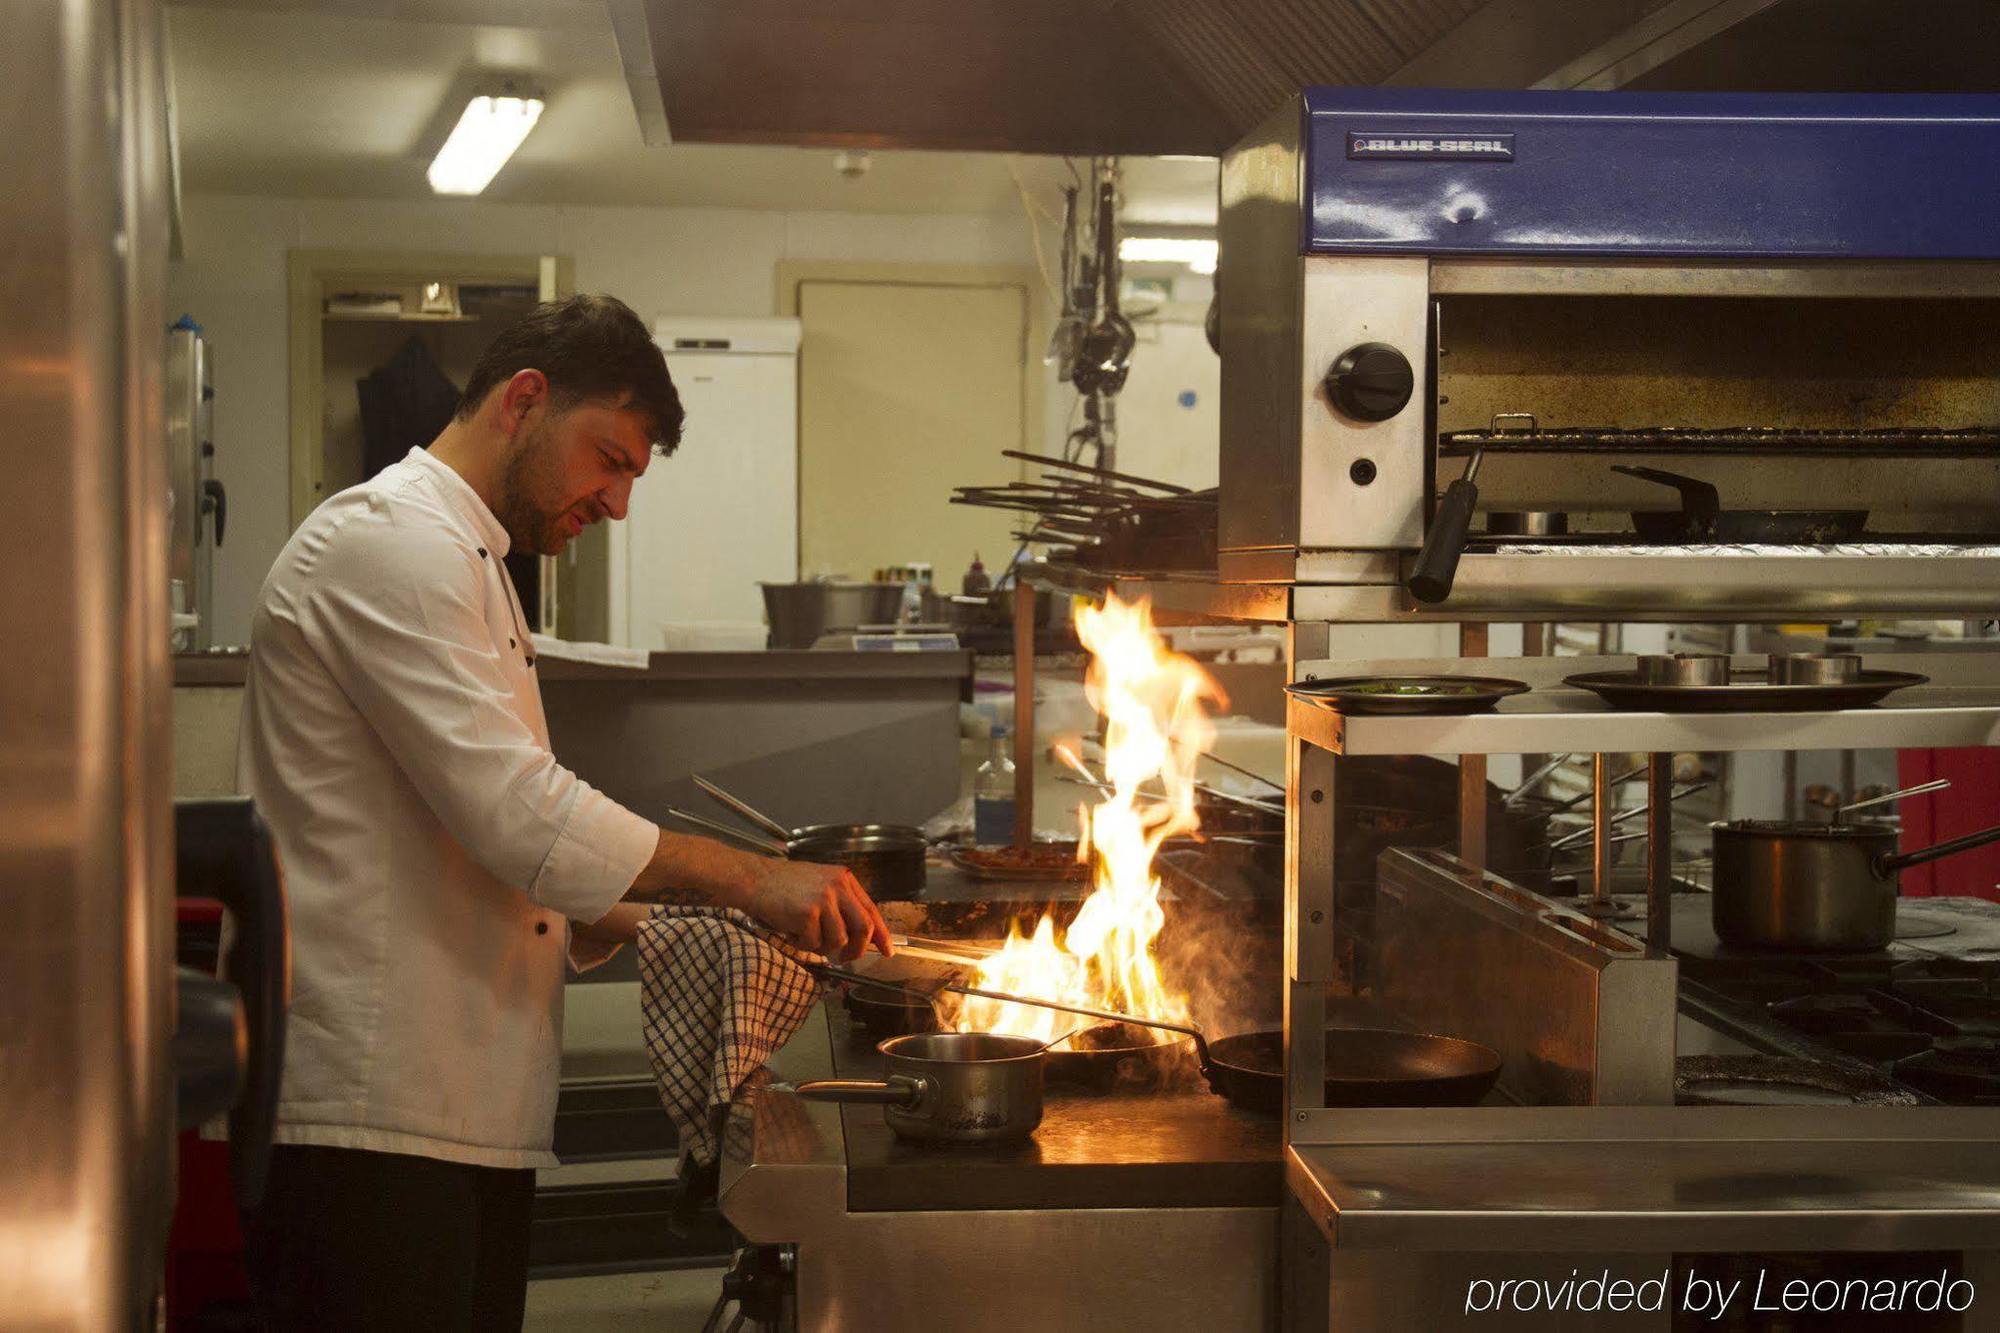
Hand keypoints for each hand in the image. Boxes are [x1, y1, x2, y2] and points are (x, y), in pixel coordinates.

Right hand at [743, 858, 891, 961]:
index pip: (871, 910)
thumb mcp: (818, 884)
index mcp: (843, 879)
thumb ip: (840, 904)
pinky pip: (813, 943)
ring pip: (837, 940)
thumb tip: (859, 934)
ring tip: (804, 936)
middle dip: (856, 950)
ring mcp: (823, 899)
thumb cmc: (781, 884)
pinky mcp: (807, 913)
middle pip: (863, 928)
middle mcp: (837, 887)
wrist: (752, 878)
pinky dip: (802, 944)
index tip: (887, 950)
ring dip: (820, 947)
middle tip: (844, 958)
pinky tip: (791, 931)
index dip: (881, 934)